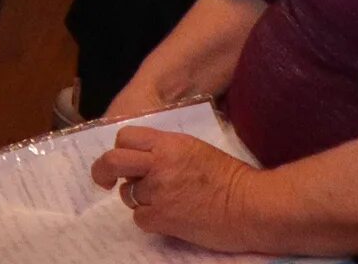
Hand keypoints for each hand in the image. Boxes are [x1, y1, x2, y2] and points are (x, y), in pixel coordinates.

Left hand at [90, 128, 259, 250]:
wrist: (253, 206)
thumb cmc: (233, 178)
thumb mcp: (195, 150)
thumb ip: (167, 151)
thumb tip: (145, 160)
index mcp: (168, 144)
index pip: (126, 137)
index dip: (121, 149)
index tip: (124, 160)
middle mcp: (158, 164)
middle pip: (113, 161)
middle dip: (103, 171)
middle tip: (104, 180)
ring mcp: (158, 191)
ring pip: (128, 194)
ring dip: (140, 200)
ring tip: (164, 203)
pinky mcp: (163, 217)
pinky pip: (140, 218)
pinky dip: (150, 220)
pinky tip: (168, 219)